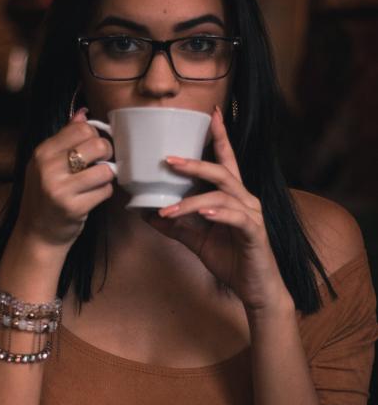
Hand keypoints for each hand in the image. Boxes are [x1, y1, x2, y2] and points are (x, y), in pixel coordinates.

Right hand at [16, 109, 114, 247]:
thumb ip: (65, 137)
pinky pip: (105, 191)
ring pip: (105, 170)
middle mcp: (48, 168)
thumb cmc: (45, 196)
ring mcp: (60, 189)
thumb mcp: (47, 164)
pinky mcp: (74, 208)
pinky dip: (104, 193)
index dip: (95, 136)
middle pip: (97, 145)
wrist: (37, 233)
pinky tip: (93, 197)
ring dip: (106, 176)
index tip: (93, 148)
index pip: (82, 128)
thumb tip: (84, 113)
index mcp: (42, 152)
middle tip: (100, 164)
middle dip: (106, 154)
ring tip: (96, 182)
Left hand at [145, 107, 292, 312]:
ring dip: (192, 201)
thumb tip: (148, 213)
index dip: (220, 136)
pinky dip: (218, 214)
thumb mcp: (197, 240)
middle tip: (168, 160)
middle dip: (195, 163)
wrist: (256, 291)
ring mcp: (252, 215)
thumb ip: (176, 225)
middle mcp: (245, 200)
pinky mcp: (254, 233)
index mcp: (233, 197)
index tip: (212, 113)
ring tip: (168, 209)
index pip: (226, 160)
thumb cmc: (232, 261)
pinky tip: (203, 214)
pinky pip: (236, 218)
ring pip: (222, 195)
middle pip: (222, 171)